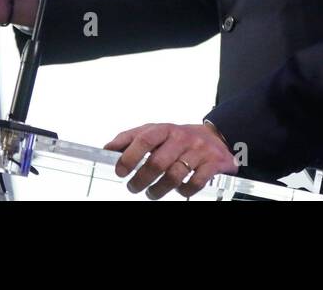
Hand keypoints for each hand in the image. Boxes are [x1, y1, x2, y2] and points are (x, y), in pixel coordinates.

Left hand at [105, 122, 237, 198]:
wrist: (215, 137)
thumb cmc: (178, 138)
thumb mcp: (155, 132)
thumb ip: (131, 138)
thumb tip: (107, 149)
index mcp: (165, 129)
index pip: (145, 139)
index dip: (130, 156)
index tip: (120, 171)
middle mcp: (182, 137)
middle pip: (158, 162)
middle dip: (141, 180)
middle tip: (133, 187)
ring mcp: (198, 150)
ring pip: (175, 175)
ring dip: (158, 189)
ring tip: (151, 193)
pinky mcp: (213, 163)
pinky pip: (196, 182)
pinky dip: (184, 191)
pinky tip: (179, 190)